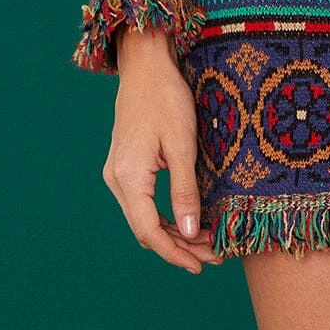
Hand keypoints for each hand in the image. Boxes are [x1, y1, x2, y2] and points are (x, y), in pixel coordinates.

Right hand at [102, 25, 223, 272]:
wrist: (146, 64)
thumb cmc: (165, 97)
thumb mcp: (182, 143)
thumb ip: (185, 190)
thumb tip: (191, 232)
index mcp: (128, 176)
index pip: (149, 231)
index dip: (175, 253)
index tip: (200, 266)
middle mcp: (117, 179)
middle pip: (145, 229)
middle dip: (179, 246)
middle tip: (213, 255)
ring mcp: (118, 172)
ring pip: (144, 217)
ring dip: (173, 232)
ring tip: (206, 242)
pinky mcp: (125, 165)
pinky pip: (142, 202)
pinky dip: (164, 214)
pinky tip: (187, 219)